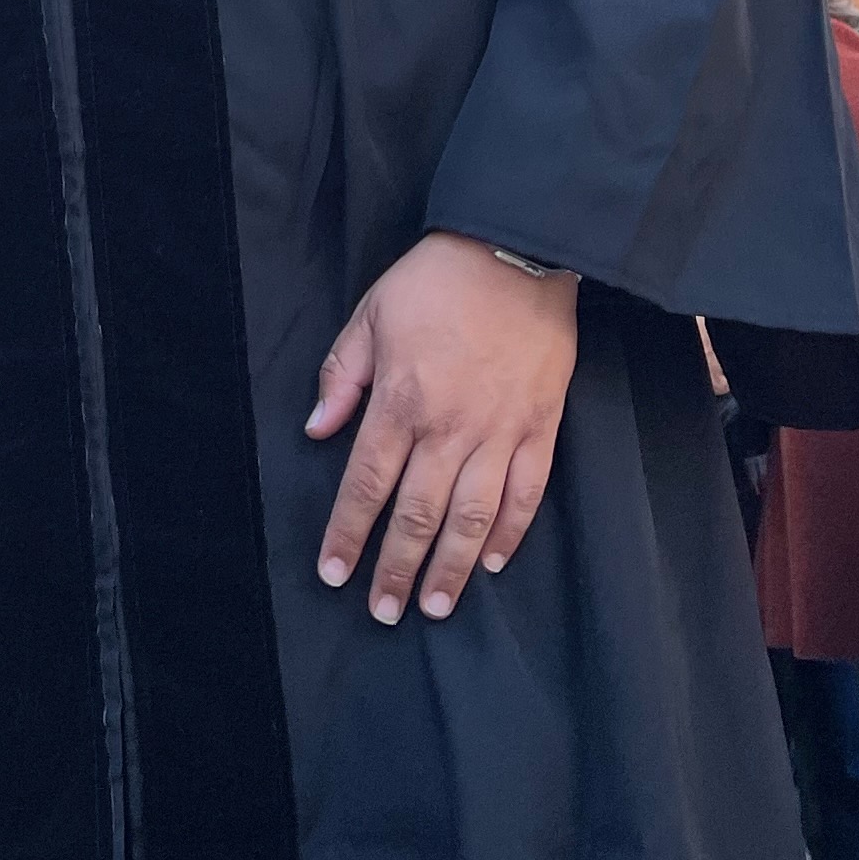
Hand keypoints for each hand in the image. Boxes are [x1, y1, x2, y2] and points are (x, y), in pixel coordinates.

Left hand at [306, 231, 577, 621]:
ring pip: (473, 517)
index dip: (348, 533)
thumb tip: (317, 430)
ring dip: (450, 568)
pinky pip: (527, 493)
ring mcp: (500, 431)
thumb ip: (343, 376)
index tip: (334, 573)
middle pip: (417, 514)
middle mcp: (449, 426)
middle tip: (383, 611)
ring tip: (434, 606)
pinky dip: (510, 533)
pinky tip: (492, 563)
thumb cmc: (437, 279)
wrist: (517, 248)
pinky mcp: (541, 427)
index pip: (367, 484)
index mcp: (401, 400)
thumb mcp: (371, 314)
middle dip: (396, 569)